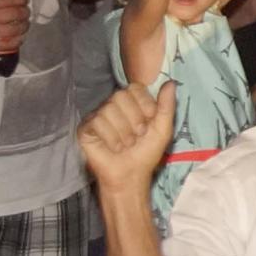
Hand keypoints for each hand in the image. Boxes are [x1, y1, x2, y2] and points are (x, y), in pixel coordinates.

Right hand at [79, 72, 169, 187]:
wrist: (131, 174)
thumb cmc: (147, 151)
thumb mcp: (163, 128)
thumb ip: (166, 105)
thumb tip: (170, 82)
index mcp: (132, 103)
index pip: (134, 87)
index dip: (144, 102)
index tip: (150, 117)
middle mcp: (113, 106)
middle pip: (120, 95)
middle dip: (134, 118)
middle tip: (138, 135)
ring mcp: (97, 116)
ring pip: (108, 109)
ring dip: (123, 131)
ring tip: (127, 144)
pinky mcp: (85, 129)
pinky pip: (96, 122)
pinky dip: (110, 137)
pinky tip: (115, 147)